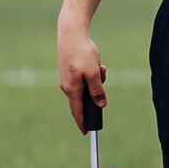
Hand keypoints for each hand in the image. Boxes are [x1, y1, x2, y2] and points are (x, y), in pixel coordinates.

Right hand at [56, 14, 106, 131]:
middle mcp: (67, 86)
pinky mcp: (70, 72)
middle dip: (95, 97)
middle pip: (83, 100)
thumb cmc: (83, 54)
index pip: (77, 111)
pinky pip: (85, 80)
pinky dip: (94, 75)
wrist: (71, 35)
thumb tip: (101, 105)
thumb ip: (97, 91)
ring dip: (97, 82)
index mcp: (72, 89)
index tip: (86, 133)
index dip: (82, 122)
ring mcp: (67, 79)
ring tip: (99, 67)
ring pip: (87, 88)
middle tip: (101, 82)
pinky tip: (98, 64)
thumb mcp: (94, 74)